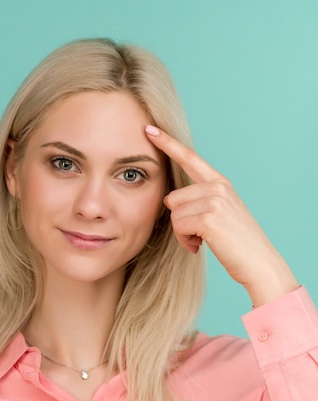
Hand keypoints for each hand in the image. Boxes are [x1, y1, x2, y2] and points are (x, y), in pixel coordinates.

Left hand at [145, 125, 297, 306]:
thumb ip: (200, 199)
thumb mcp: (220, 212)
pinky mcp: (210, 217)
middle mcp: (218, 187)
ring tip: (205, 239)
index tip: (149, 128)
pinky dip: (186, 241)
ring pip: (173, 214)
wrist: (259, 264)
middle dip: (180, 220)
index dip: (167, 142)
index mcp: (220, 182)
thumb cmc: (236, 243)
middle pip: (172, 199)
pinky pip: (178, 227)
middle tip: (202, 233)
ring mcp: (215, 200)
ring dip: (183, 233)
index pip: (189, 157)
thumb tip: (170, 200)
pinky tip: (203, 245)